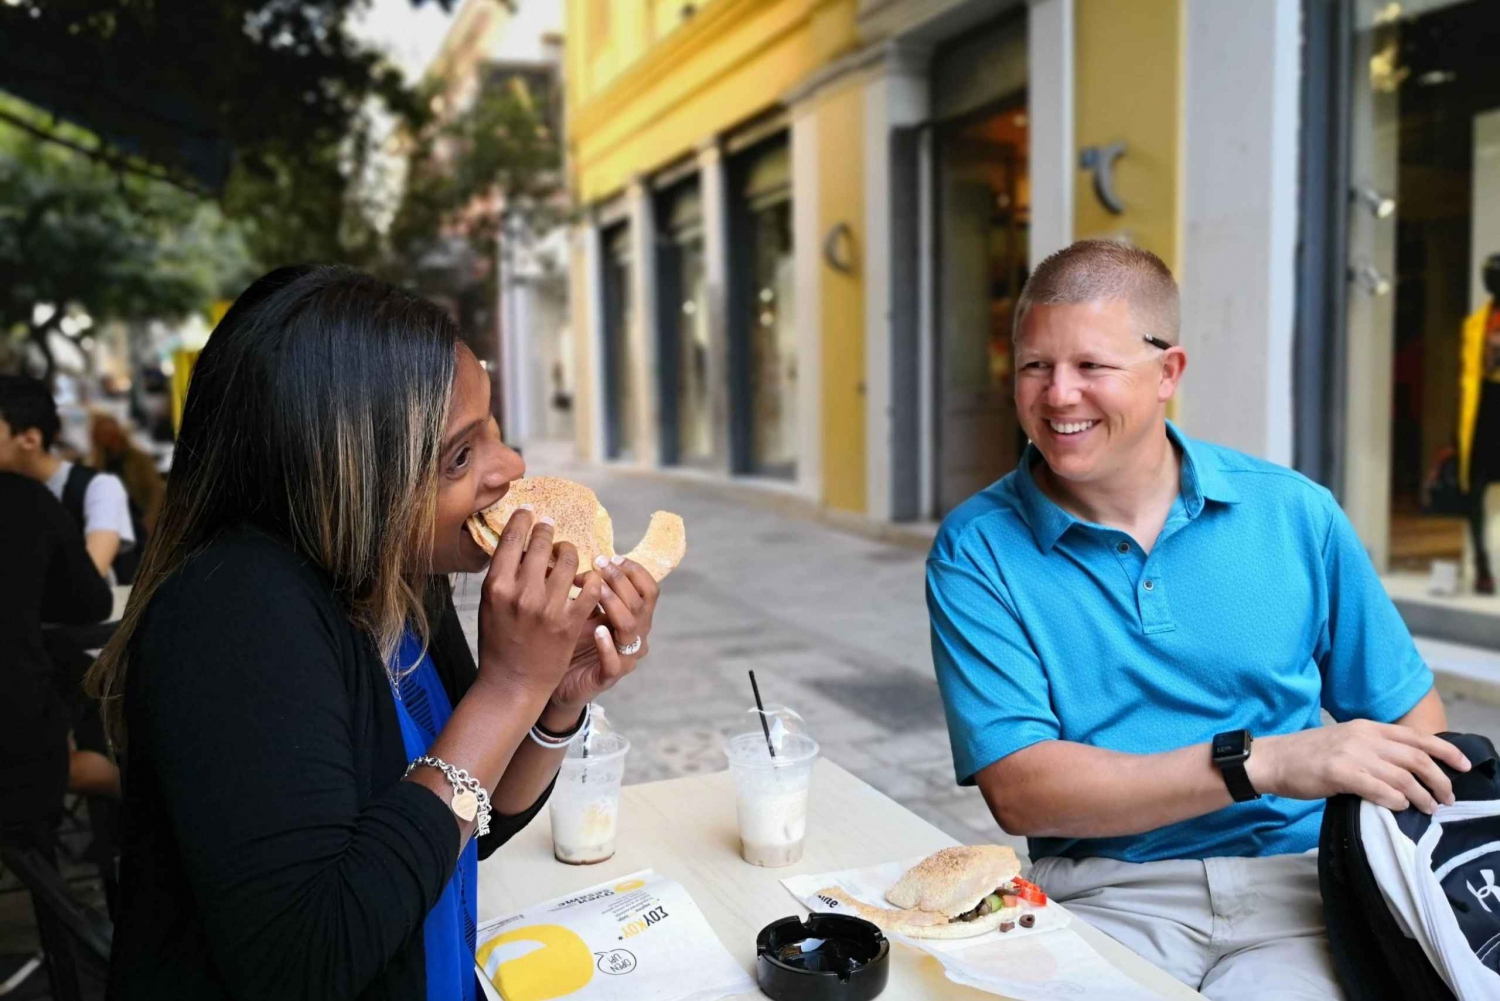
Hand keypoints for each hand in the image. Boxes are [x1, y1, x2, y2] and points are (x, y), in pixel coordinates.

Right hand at [477, 508, 603, 699]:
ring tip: (568, 553)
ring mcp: (547, 608)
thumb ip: (503, 576)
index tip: (530, 511)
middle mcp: (521, 594)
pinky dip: (590, 580)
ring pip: (569, 561)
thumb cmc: (498, 643)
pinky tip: (587, 578)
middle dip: (547, 530)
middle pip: (541, 544)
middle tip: (550, 525)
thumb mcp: (491, 605)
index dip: (523, 520)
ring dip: (570, 552)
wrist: (511, 683)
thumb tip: (517, 545)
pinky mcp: (569, 623)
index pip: (511, 539)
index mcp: (496, 586)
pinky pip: (588, 588)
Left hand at [545, 556, 659, 714]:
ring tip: (596, 590)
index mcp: (634, 618)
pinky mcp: (608, 677)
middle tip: (599, 564)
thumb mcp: (581, 610)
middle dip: (620, 580)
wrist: (555, 684)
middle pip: (641, 603)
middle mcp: (635, 636)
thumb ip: (587, 588)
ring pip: (630, 628)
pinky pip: (614, 661)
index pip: (648, 590)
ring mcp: (625, 658)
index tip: (612, 557)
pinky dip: (607, 645)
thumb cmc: (570, 642)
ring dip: (615, 604)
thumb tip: (575, 555)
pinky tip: (597, 630)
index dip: (635, 571)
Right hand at [1247, 720, 1471, 814]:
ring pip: (1402, 777)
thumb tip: (1407, 771)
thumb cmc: (1307, 756)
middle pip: (1416, 758)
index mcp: (1366, 727)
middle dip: (1439, 780)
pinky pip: (1379, 789)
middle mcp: (1363, 737)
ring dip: (1422, 796)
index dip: (1445, 750)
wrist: (1272, 760)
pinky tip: (1399, 808)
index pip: (1416, 737)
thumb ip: (1373, 750)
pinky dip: (1395, 801)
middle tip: (1447, 798)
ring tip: (1428, 809)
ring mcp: (1351, 754)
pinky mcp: (1339, 773)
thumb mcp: (1345, 742)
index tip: (1463, 765)